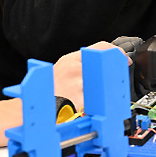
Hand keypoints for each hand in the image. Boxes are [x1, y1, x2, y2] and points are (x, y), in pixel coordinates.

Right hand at [0, 41, 120, 148]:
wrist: (31, 109)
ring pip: (104, 86)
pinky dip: (96, 105)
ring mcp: (79, 84)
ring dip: (104, 93)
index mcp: (71, 59)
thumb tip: (102, 66)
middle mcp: (76, 69)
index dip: (117, 52)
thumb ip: (80, 65)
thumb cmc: (46, 92)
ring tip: (93, 100)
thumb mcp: (62, 70)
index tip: (124, 59)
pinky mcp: (80, 100)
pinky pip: (97, 101)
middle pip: (107, 67)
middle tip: (115, 82)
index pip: (102, 47)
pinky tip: (87, 109)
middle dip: (114, 75)